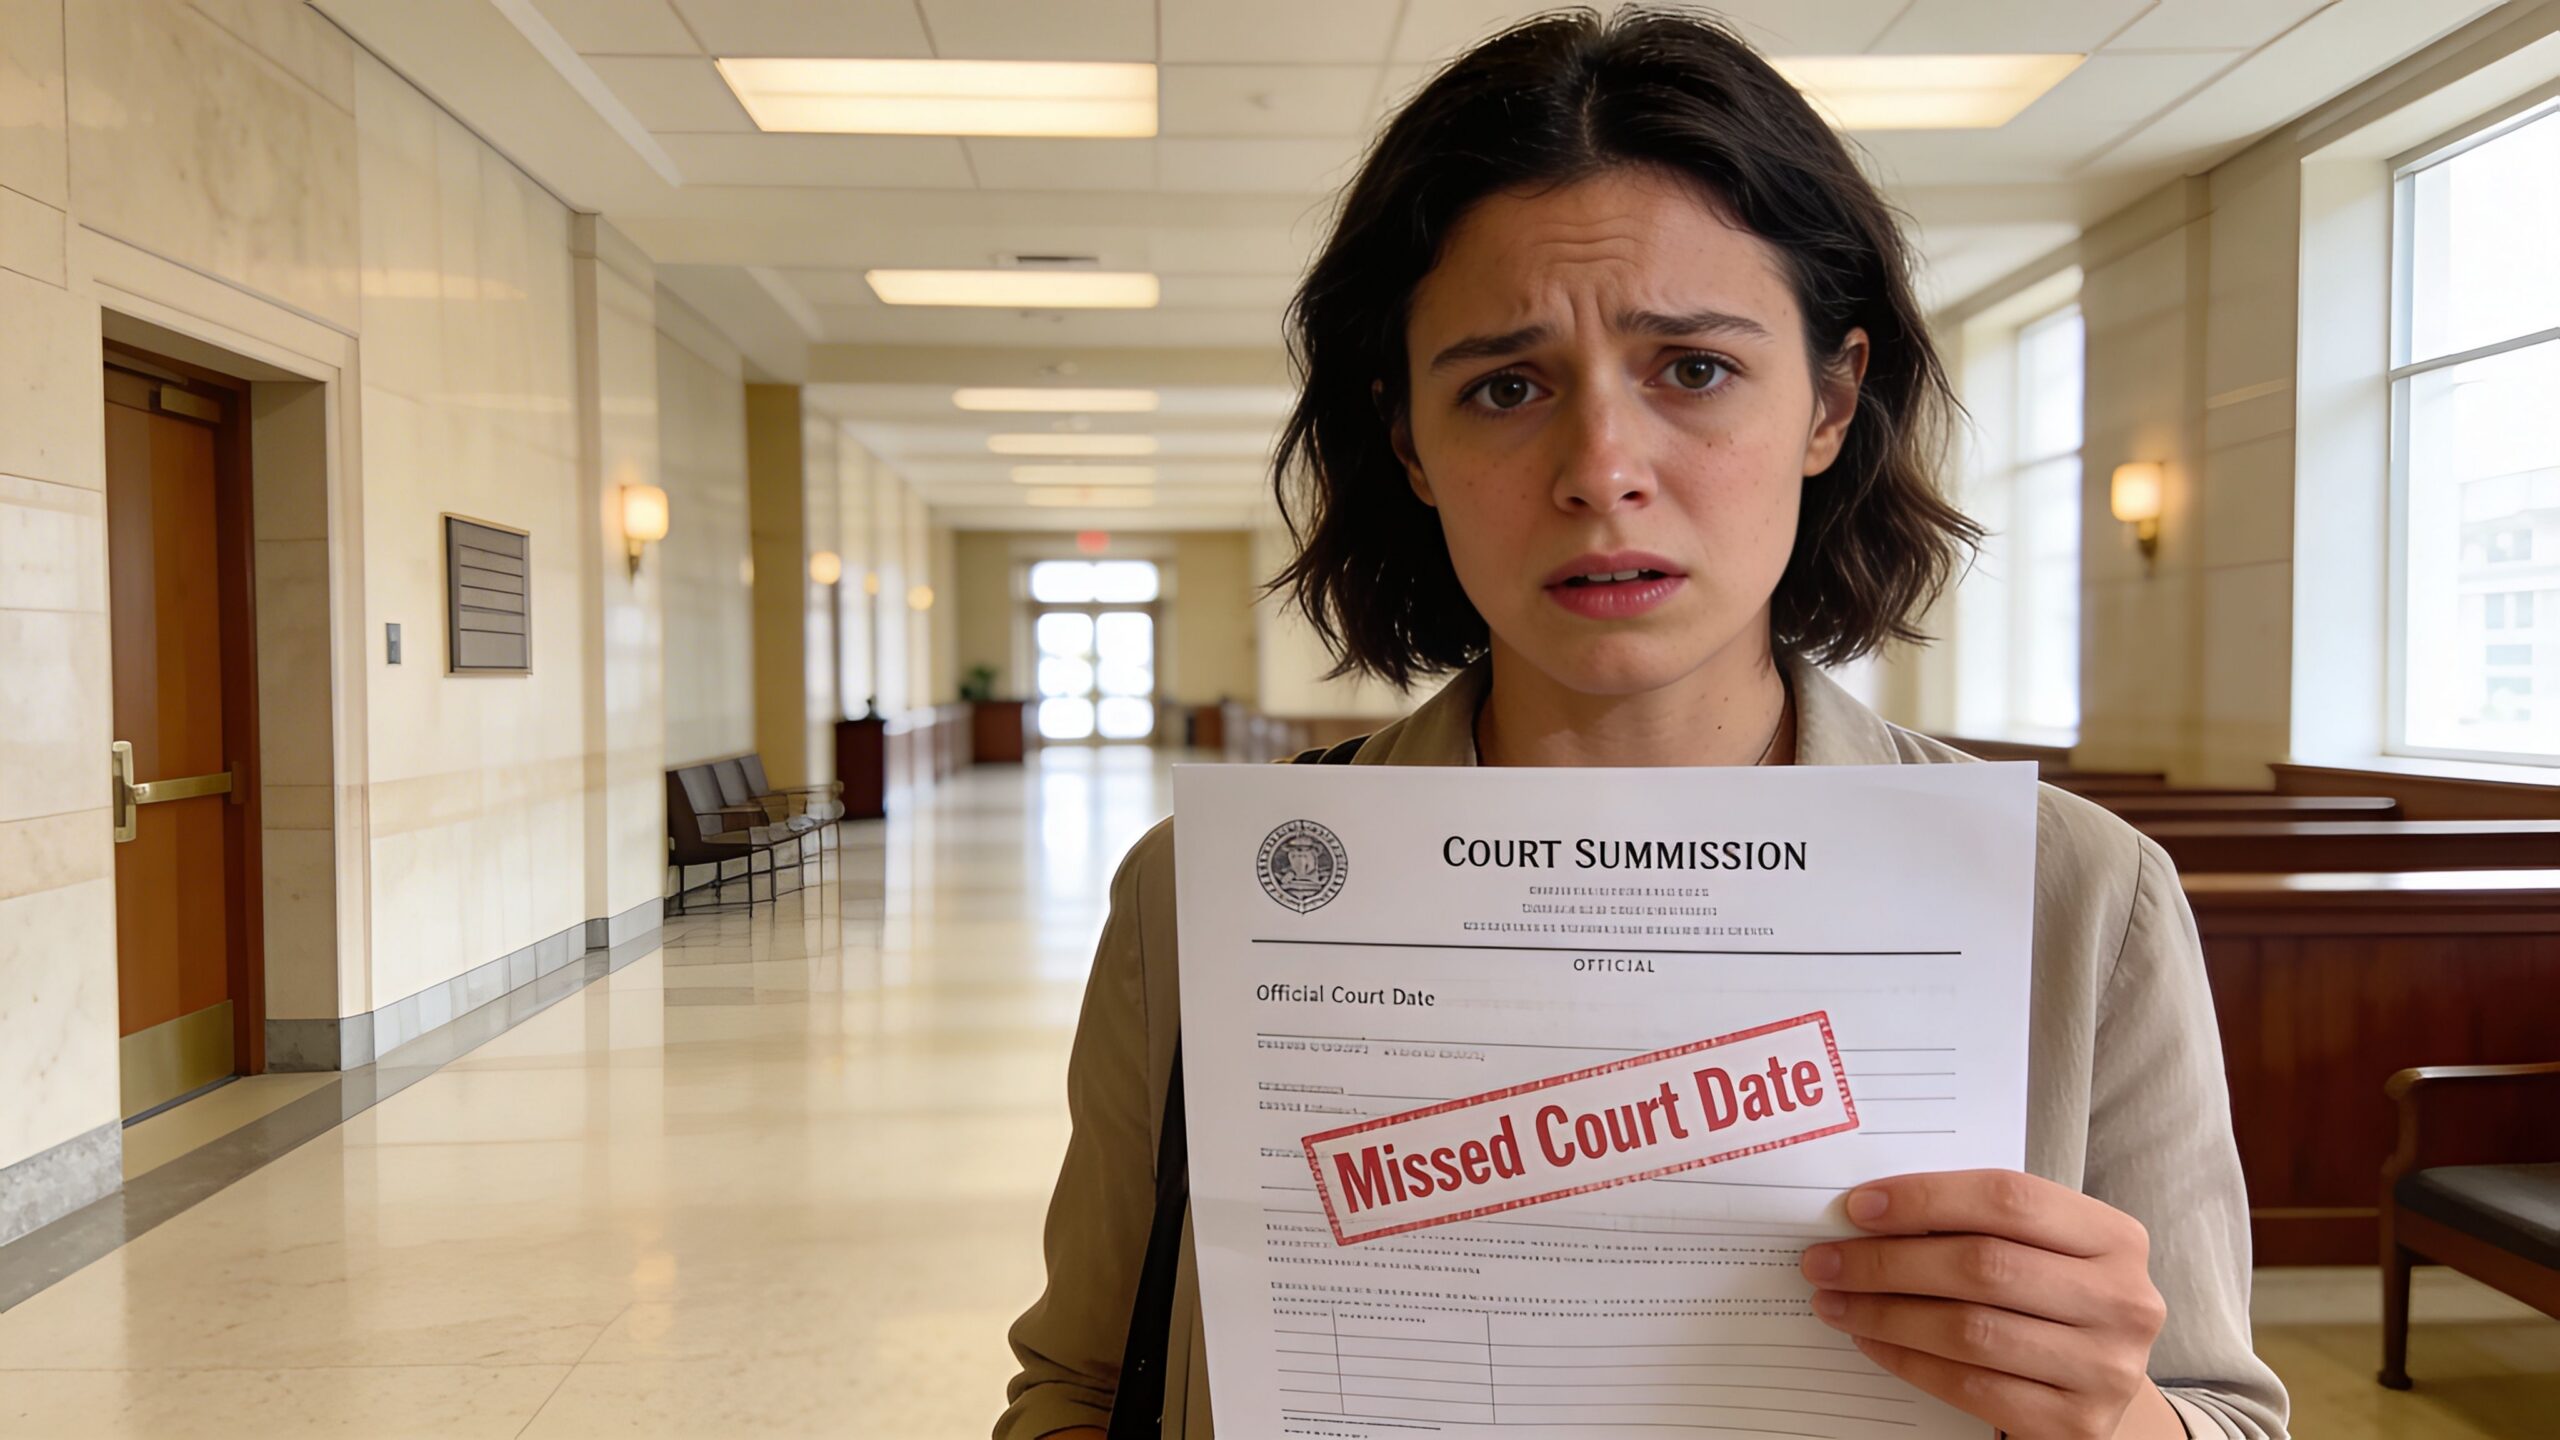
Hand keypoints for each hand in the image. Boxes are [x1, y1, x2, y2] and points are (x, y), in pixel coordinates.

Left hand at [1799, 1170, 2177, 1439]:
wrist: (2096, 1383)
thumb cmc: (2049, 1298)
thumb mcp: (2038, 1250)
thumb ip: (1978, 1223)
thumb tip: (1869, 1212)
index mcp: (2115, 1237)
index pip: (2009, 1198)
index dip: (1926, 1198)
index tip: (1858, 1206)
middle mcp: (2124, 1301)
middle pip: (1984, 1265)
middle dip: (1889, 1260)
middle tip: (1824, 1259)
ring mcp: (2105, 1368)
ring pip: (1970, 1329)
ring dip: (1885, 1312)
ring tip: (1834, 1300)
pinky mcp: (2075, 1425)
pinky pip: (1970, 1387)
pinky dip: (1908, 1360)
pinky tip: (1871, 1340)